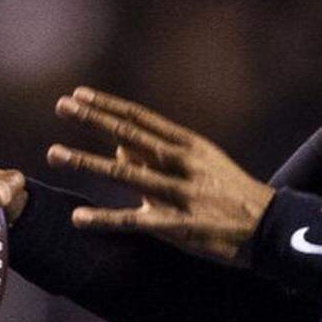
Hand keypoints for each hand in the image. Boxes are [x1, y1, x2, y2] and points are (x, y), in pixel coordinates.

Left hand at [48, 87, 274, 267]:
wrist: (267, 225)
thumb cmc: (229, 190)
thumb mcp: (200, 162)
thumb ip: (157, 154)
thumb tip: (117, 145)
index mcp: (188, 144)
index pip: (140, 118)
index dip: (107, 105)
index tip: (79, 94)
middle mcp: (181, 163)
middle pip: (129, 136)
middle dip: (93, 120)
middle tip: (62, 106)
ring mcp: (179, 194)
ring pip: (125, 174)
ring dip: (87, 162)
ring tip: (55, 153)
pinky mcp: (177, 226)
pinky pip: (134, 221)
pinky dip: (104, 219)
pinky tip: (78, 218)